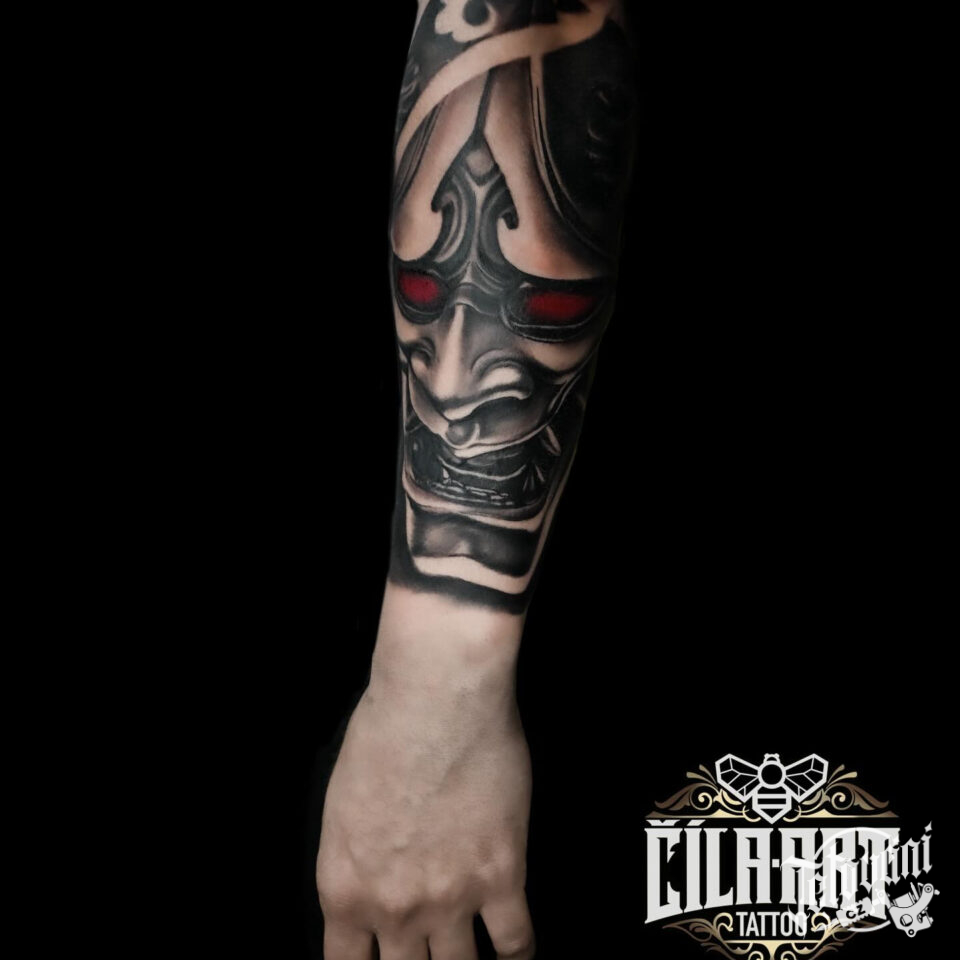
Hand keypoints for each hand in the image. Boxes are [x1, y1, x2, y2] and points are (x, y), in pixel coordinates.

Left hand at [316, 628, 534, 959]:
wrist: (435, 698)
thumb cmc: (384, 730)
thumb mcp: (344, 804)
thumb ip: (359, 856)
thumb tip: (377, 873)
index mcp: (345, 886)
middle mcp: (394, 906)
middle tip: (429, 955)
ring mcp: (450, 898)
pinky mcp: (501, 877)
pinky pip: (514, 941)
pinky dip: (517, 954)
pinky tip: (515, 953)